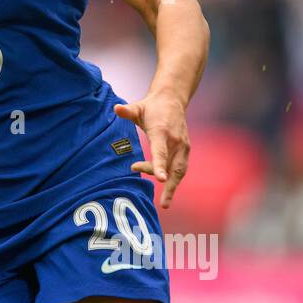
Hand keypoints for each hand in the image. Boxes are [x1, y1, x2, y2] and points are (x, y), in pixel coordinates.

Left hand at [113, 92, 189, 208]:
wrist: (172, 100)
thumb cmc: (151, 107)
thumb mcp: (138, 107)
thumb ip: (128, 111)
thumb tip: (116, 108)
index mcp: (161, 132)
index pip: (160, 152)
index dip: (159, 165)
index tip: (160, 179)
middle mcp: (176, 141)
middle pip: (174, 167)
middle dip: (170, 186)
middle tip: (162, 203)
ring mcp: (183, 146)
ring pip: (179, 170)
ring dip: (173, 186)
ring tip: (164, 202)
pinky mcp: (185, 150)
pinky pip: (181, 168)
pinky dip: (174, 179)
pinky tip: (166, 190)